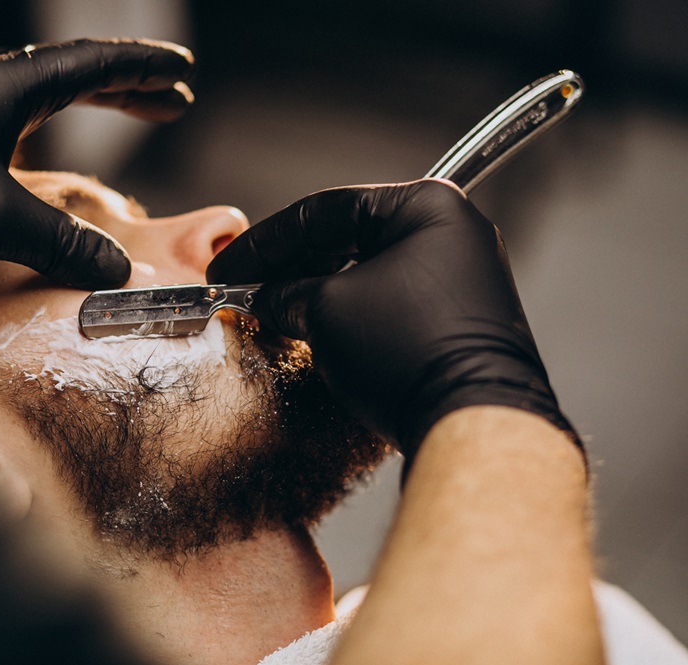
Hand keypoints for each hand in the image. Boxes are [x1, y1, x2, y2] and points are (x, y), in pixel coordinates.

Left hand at [0, 38, 194, 311]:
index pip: (90, 67)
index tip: (183, 76)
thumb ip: (64, 241)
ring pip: (31, 91)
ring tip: (119, 100)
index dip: (142, 71)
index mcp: (0, 89)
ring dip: (79, 97)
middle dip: (124, 88)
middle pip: (68, 75)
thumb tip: (117, 270)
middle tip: (170, 100)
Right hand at [207, 179, 578, 464]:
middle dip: (291, 266)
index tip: (229, 267)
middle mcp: (451, 231)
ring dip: (318, 289)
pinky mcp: (460, 316)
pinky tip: (316, 328)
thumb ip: (286, 292)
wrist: (470, 422)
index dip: (265, 242)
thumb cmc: (406, 352)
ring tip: (276, 312)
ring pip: (368, 268)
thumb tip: (266, 297)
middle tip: (248, 289)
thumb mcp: (326, 310)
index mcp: (426, 206)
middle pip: (348, 236)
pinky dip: (350, 309)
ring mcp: (461, 275)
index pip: (323, 211)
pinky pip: (390, 298)